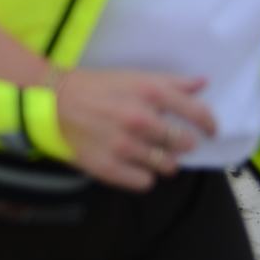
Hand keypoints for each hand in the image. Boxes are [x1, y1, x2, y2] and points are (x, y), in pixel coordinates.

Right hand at [54, 68, 215, 190]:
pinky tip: (131, 164)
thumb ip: (170, 82)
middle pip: (183, 144)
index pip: (197, 114)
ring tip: (147, 153)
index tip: (210, 131)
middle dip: (180, 144)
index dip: (209, 125)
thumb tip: (203, 83)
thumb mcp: (132, 76)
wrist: (49, 101)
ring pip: (167, 166)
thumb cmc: (94, 87)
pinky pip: (144, 182)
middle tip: (168, 141)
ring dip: (162, 161)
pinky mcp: (108, 167)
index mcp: (148, 93)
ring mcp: (124, 145)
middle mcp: (139, 119)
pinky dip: (141, 176)